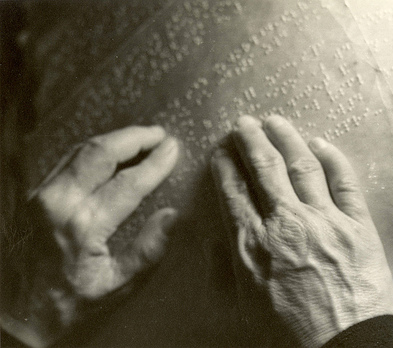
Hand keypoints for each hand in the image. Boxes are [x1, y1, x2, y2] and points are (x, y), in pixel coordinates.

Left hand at [1, 126, 178, 347]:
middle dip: (134, 137)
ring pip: (81, 150)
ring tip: (141, 137)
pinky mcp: (33, 195)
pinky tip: (110, 151)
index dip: (155, 163)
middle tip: (159, 134)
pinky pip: (67, 160)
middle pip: (101, 153)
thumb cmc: (68, 302)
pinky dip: (94, 150)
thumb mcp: (114, 286)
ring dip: (114, 139)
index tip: (173, 149)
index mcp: (84, 226)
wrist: (15, 312)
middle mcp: (60, 202)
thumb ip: (146, 251)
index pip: (129, 183)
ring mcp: (42, 195)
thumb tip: (172, 216)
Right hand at [211, 115, 392, 346]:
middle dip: (251, 140)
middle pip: (265, 168)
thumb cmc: (290, 335)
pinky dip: (332, 159)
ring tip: (275, 121)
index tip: (222, 151)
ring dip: (286, 139)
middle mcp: (286, 224)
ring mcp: (324, 221)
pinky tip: (320, 143)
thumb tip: (218, 238)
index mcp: (253, 244)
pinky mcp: (358, 226)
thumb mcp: (242, 307)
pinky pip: (344, 183)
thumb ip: (227, 267)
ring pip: (301, 166)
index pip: (234, 191)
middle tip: (244, 123)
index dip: (226, 165)